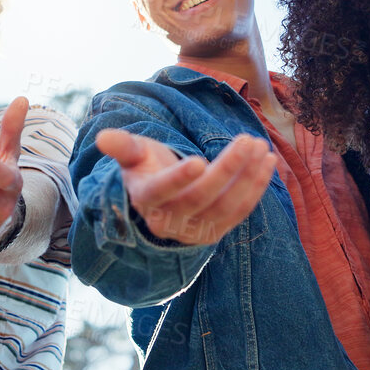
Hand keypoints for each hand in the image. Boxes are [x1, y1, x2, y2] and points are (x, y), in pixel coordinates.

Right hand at [96, 126, 276, 244]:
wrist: (159, 201)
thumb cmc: (145, 168)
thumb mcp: (133, 155)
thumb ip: (122, 146)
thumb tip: (102, 137)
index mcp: (146, 200)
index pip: (162, 191)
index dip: (179, 178)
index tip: (198, 159)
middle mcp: (169, 222)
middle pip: (201, 197)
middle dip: (227, 168)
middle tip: (247, 139)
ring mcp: (194, 231)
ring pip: (225, 206)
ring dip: (248, 178)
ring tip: (262, 148)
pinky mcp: (215, 233)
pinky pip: (239, 213)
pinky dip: (256, 188)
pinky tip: (268, 163)